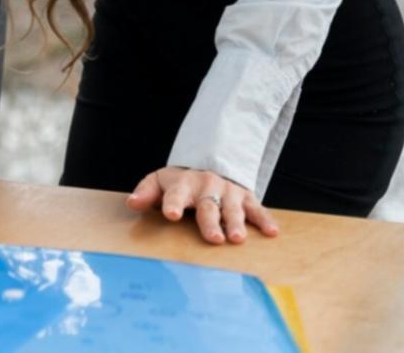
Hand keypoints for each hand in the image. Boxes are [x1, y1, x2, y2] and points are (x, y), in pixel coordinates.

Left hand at [127, 166, 279, 244]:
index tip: (170, 214)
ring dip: (236, 223)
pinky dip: (264, 220)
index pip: (175, 194)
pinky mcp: (246, 197)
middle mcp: (207, 187)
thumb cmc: (180, 182)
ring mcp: (228, 192)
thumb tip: (131, 203)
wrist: (210, 164)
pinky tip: (272, 232)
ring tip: (237, 239)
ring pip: (232, 209)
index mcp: (183, 184)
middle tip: (214, 239)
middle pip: (208, 206)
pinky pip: (257, 209)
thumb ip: (146, 192)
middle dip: (210, 222)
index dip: (172, 203)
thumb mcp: (159, 181)